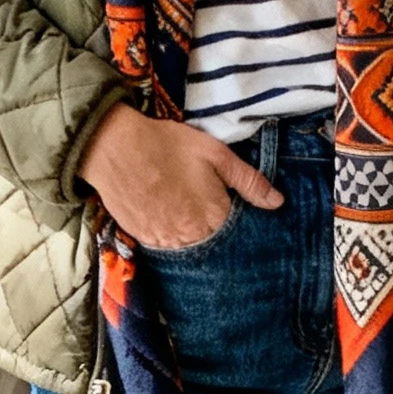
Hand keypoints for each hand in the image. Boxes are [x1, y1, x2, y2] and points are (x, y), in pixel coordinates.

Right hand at [79, 103, 282, 249]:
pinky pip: (164, 246)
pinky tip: (166, 214)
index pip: (237, 233)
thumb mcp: (216, 154)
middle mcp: (192, 238)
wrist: (114, 148)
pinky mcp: (143, 239)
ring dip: (192, 235)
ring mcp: (165, 242)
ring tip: (184, 209)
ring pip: (188, 248)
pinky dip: (169, 235)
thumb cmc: (168, 145)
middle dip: (214, 230)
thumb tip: (277, 202)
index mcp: (215, 218)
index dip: (236, 220)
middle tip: (202, 204)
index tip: (229, 206)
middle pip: (213, 244)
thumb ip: (249, 181)